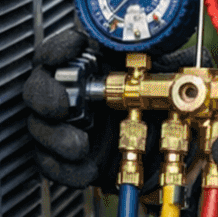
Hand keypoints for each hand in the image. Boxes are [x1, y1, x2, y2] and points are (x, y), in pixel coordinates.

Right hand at [23, 26, 211, 189]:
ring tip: (78, 145)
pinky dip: (65, 169)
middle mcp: (69, 92)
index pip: (57, 49)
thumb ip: (166, 63)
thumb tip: (179, 60)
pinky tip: (85, 168)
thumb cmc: (153, 102)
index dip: (59, 48)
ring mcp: (63, 124)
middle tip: (60, 106)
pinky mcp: (63, 155)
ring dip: (55, 138)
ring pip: (39, 127)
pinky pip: (50, 163)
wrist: (155, 144)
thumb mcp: (162, 78)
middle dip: (45, 95)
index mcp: (88, 65)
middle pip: (37, 87)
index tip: (74, 47)